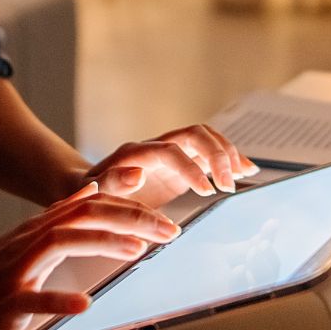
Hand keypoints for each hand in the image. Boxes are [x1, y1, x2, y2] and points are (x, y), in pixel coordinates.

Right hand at [0, 182, 178, 329]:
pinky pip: (32, 300)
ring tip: (138, 250)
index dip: (129, 206)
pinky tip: (84, 304)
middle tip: (169, 230)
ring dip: (102, 244)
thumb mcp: (20, 244)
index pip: (89, 206)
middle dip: (129, 218)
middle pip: (83, 216)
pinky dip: (59, 300)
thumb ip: (56, 220)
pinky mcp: (2, 303)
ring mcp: (13, 271)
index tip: (165, 215)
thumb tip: (90, 193)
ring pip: (61, 244)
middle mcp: (26, 242)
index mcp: (35, 230)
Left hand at [81, 124, 260, 207]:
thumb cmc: (87, 195)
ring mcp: (169, 153)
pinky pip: (208, 152)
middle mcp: (156, 147)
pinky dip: (229, 159)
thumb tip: (137, 174)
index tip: (207, 191)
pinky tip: (245, 171)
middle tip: (228, 185)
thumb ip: (113, 184)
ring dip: (227, 153)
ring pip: (205, 138)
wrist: (85, 191)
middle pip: (195, 135)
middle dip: (217, 156)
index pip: (172, 151)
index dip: (192, 168)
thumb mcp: (92, 194)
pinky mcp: (180, 164)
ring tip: (243, 175)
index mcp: (136, 153)